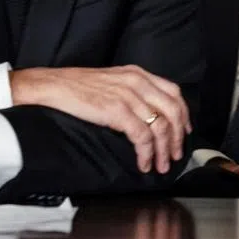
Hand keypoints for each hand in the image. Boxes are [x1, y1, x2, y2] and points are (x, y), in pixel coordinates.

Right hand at [10, 65, 189, 173]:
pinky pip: (142, 136)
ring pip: (160, 125)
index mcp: (138, 73)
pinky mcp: (117, 111)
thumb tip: (147, 114)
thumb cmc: (78, 86)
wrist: (53, 86)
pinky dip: (146, 153)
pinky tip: (143, 163)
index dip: (183, 114)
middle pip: (173, 110)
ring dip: (163, 150)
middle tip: (175, 154)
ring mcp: (128, 96)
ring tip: (161, 165)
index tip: (184, 131)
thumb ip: (132, 91)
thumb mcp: (113, 81)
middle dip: (177, 137)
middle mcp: (137, 82)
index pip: (174, 92)